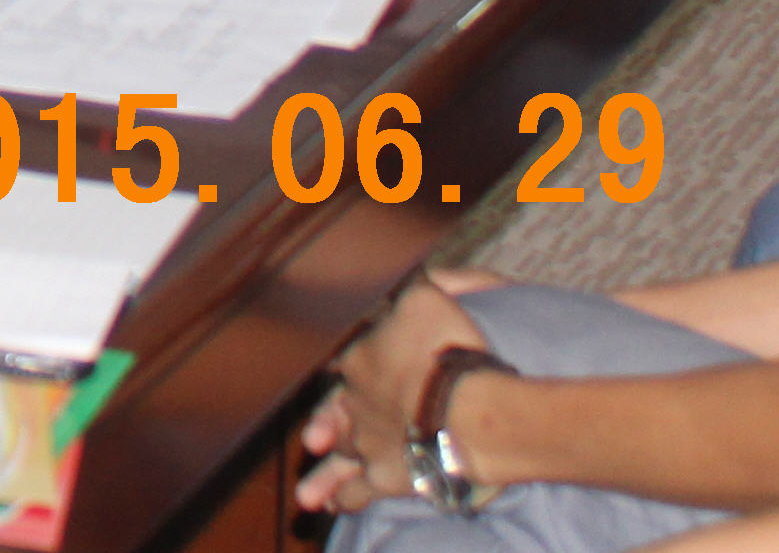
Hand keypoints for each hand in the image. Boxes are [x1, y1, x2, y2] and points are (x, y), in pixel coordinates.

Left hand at [293, 271, 495, 515]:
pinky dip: (344, 497)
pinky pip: (358, 491)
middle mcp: (354, 401)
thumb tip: (410, 273)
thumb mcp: (429, 298)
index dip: (346, 365)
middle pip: (334, 410)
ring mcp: (367, 441)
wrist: (468, 408)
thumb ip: (416, 287)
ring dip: (324, 468)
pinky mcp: (388, 477)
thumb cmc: (449, 349)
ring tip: (310, 483)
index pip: (344, 359)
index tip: (341, 371)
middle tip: (314, 438)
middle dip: (326, 423)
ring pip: (337, 453)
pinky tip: (332, 504)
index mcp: (359, 357)